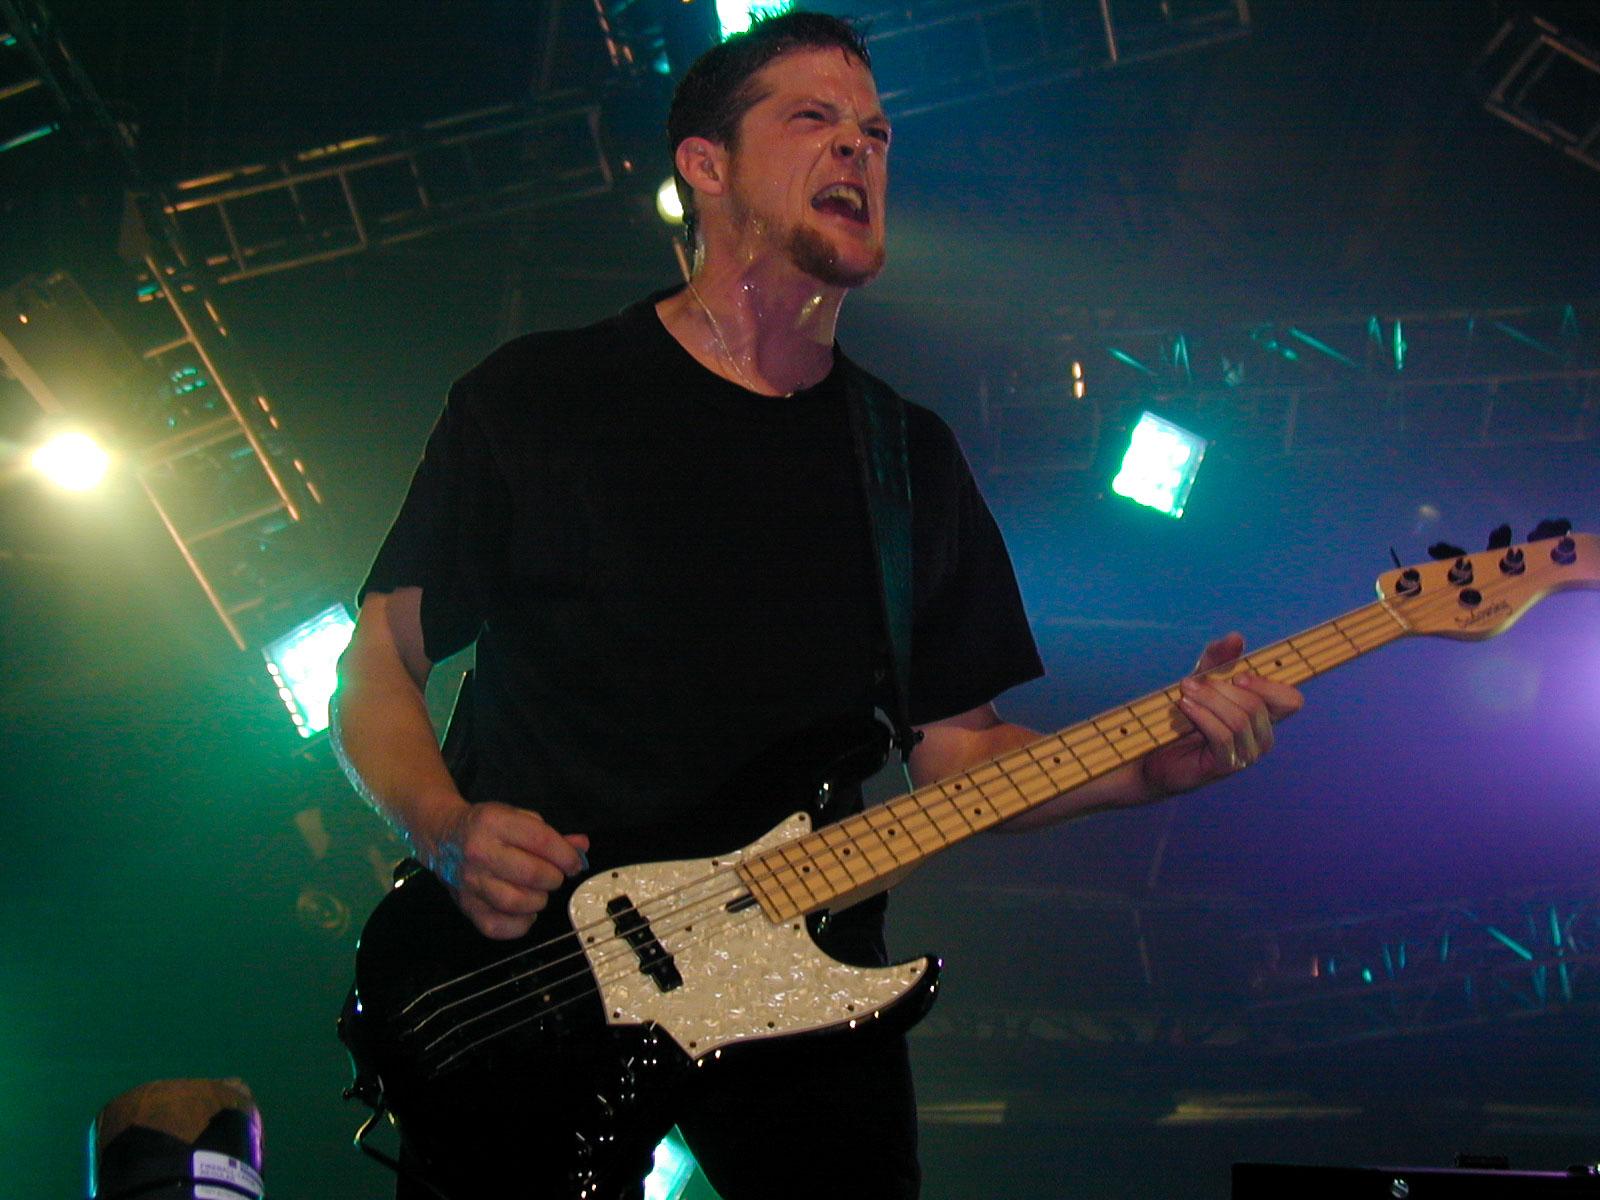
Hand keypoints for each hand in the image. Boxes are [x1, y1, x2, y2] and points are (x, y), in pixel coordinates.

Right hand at [426, 800, 590, 939]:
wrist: (442, 835)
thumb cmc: (486, 826)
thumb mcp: (517, 818)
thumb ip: (551, 835)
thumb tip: (581, 848)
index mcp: (494, 822)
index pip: (541, 841)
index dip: (566, 856)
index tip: (574, 863)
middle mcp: (479, 852)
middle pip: (532, 874)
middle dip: (554, 878)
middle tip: (554, 876)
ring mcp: (470, 881)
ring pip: (516, 902)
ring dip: (539, 900)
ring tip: (539, 892)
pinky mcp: (466, 906)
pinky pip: (498, 927)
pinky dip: (520, 924)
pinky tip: (525, 911)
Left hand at [1139, 632, 1302, 800]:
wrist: (1159, 751)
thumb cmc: (1188, 715)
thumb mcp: (1202, 680)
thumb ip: (1219, 659)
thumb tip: (1236, 638)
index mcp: (1265, 714)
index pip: (1291, 700)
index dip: (1268, 685)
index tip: (1238, 675)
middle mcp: (1262, 736)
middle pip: (1257, 705)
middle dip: (1222, 689)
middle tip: (1191, 682)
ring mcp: (1247, 754)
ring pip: (1239, 720)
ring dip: (1208, 700)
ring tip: (1184, 692)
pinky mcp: (1227, 765)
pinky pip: (1223, 736)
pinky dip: (1202, 716)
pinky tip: (1185, 706)